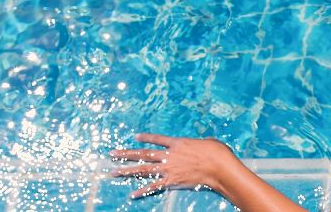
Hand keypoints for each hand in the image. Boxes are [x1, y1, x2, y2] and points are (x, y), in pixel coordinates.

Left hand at [110, 133, 243, 198]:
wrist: (218, 166)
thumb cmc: (217, 152)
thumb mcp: (209, 142)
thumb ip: (203, 142)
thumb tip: (206, 142)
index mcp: (177, 143)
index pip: (157, 139)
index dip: (146, 138)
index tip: (135, 137)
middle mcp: (169, 155)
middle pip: (143, 154)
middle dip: (126, 154)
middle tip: (112, 153)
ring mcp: (169, 168)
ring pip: (143, 169)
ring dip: (127, 170)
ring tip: (114, 171)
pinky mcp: (172, 181)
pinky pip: (154, 186)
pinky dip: (143, 191)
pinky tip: (132, 194)